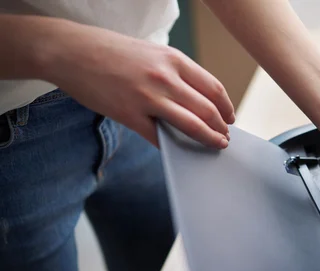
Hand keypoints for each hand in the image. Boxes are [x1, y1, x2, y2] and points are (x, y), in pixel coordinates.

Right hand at [42, 21, 234, 147]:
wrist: (70, 51)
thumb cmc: (112, 52)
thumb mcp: (152, 53)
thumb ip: (175, 74)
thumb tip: (197, 99)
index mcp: (173, 59)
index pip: (213, 88)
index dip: (226, 107)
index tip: (230, 118)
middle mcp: (165, 77)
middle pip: (207, 110)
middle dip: (221, 128)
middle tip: (225, 138)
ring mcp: (147, 97)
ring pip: (191, 126)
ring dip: (208, 139)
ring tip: (215, 145)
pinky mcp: (128, 114)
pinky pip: (159, 138)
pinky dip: (173, 147)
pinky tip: (179, 152)